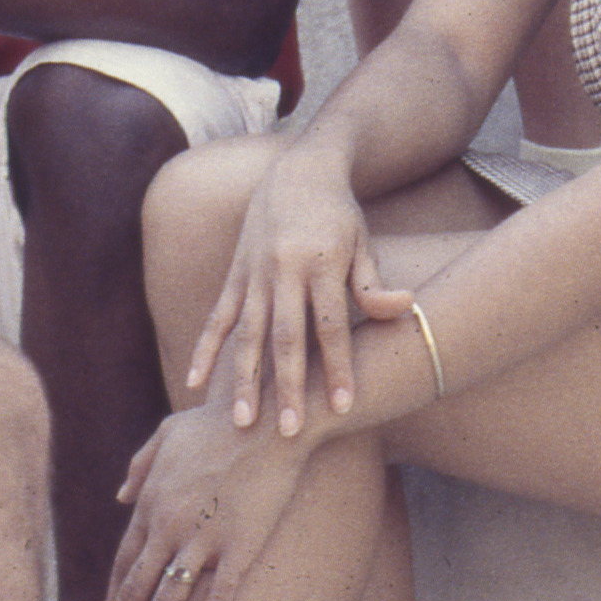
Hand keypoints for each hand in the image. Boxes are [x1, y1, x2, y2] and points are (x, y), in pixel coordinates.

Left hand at [105, 400, 315, 600]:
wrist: (267, 418)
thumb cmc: (218, 421)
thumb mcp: (168, 433)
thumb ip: (140, 465)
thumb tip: (119, 495)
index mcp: (151, 503)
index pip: (124, 564)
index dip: (113, 600)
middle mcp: (168, 526)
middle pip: (136, 590)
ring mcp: (201, 539)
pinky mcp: (237, 548)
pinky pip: (215, 600)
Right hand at [180, 146, 412, 442]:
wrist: (298, 171)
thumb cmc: (340, 216)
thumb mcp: (362, 243)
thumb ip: (373, 283)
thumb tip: (403, 307)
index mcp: (322, 263)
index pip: (331, 325)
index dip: (337, 366)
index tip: (343, 405)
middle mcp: (284, 269)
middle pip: (286, 337)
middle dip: (287, 386)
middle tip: (289, 430)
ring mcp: (254, 273)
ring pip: (247, 333)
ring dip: (244, 379)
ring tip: (243, 421)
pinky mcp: (235, 274)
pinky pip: (217, 317)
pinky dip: (206, 350)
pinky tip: (196, 383)